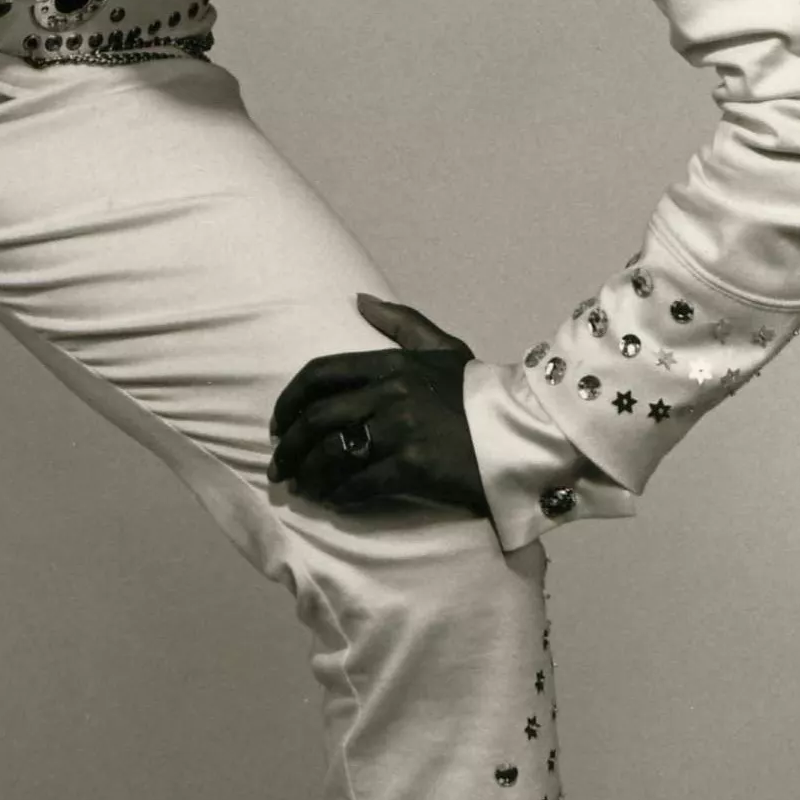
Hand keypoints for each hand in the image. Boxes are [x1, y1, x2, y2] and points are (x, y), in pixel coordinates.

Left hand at [269, 295, 484, 516]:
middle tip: (279, 466)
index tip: (278, 423)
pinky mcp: (414, 467)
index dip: (289, 400)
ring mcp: (401, 430)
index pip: (321, 374)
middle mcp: (390, 393)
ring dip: (309, 475)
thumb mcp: (442, 347)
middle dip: (289, 446)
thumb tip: (359, 298)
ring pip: (333, 453)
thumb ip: (400, 322)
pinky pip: (362, 483)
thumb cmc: (478, 393)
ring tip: (301, 487)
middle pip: (318, 419)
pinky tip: (334, 501)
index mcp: (391, 363)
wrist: (522, 431)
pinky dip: (340, 495)